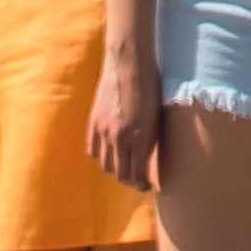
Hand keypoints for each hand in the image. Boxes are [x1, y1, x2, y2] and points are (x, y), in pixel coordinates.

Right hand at [87, 40, 159, 190]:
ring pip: (105, 165)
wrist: (129, 64)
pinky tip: (108, 154)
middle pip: (120, 174)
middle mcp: (120, 137)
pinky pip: (93, 150)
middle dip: (130, 181)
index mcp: (141, 137)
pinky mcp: (93, 122)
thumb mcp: (157, 117)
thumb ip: (150, 140)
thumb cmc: (150, 87)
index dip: (142, 185)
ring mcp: (104, 130)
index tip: (147, 186)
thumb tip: (146, 161)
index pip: (138, 174)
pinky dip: (100, 157)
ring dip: (115, 170)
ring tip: (123, 168)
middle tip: (136, 181)